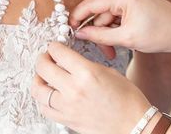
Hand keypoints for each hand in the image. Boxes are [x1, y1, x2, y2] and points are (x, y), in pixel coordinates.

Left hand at [32, 42, 150, 133]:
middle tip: (45, 56)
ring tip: (42, 74)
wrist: (132, 124)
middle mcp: (73, 89)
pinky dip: (42, 99)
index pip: (59, 53)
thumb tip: (70, 61)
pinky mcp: (66, 120)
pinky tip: (47, 93)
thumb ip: (86, 65)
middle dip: (42, 58)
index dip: (53, 46)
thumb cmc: (127, 99)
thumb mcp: (109, 71)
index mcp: (86, 73)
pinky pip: (44, 108)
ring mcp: (67, 107)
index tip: (54, 46)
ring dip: (37, 78)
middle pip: (44, 68)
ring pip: (38, 89)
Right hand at [70, 0, 170, 58]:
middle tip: (104, 52)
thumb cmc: (161, 34)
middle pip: (101, 12)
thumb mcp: (127, 38)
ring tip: (114, 51)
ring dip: (109, 33)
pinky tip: (122, 40)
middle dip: (99, 33)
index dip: (78, 17)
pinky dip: (117, 28)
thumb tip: (79, 33)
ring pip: (109, 15)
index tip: (68, 30)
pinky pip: (118, 14)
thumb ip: (100, 36)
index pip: (92, 3)